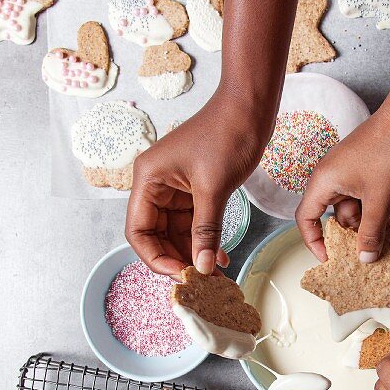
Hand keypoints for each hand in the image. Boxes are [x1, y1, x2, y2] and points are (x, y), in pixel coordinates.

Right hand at [126, 86, 272, 275]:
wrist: (250, 107)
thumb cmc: (227, 134)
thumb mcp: (214, 188)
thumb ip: (206, 230)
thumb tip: (202, 268)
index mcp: (148, 179)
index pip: (138, 232)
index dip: (155, 258)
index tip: (181, 276)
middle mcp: (155, 185)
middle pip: (156, 236)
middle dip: (177, 259)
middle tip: (201, 283)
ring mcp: (175, 188)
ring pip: (177, 233)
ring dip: (194, 254)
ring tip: (215, 277)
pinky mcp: (195, 189)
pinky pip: (194, 223)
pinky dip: (205, 241)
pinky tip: (221, 258)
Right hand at [295, 103, 389, 261]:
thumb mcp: (379, 200)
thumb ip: (370, 232)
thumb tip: (365, 258)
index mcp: (324, 181)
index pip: (306, 218)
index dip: (315, 242)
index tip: (331, 258)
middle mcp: (333, 176)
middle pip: (336, 215)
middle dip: (355, 231)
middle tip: (371, 248)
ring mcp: (352, 171)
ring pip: (357, 206)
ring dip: (374, 216)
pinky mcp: (369, 167)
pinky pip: (371, 194)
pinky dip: (385, 199)